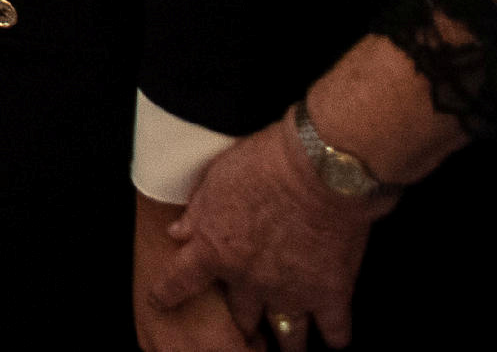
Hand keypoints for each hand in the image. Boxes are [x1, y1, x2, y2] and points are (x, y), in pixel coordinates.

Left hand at [153, 119, 383, 347]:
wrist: (319, 168)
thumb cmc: (265, 163)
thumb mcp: (215, 178)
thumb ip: (196, 212)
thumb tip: (177, 232)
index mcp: (214, 250)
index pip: (179, 281)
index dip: (167, 294)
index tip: (160, 302)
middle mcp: (249, 280)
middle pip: (239, 316)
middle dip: (241, 322)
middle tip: (245, 325)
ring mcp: (291, 291)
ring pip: (286, 335)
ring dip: (286, 342)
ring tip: (288, 347)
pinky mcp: (331, 293)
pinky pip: (334, 331)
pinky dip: (335, 337)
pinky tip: (334, 338)